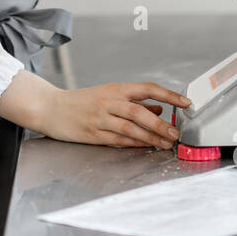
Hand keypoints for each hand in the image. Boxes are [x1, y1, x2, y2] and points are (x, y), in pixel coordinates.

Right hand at [0, 72, 189, 149]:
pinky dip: (136, 143)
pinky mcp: (94, 134)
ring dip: (152, 137)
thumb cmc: (81, 101)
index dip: (169, 95)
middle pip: (140, 112)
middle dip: (162, 124)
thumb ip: (134, 102)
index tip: (186, 103)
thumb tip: (159, 110)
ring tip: (167, 143)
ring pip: (131, 128)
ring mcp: (101, 118)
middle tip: (177, 133)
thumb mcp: (108, 95)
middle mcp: (109, 102)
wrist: (51, 108)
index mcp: (115, 89)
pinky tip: (147, 146)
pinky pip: (120, 139)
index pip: (147, 89)